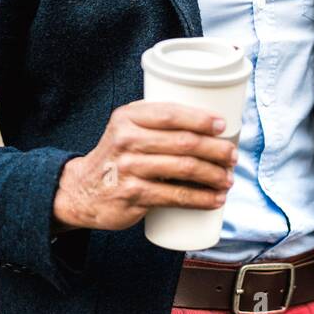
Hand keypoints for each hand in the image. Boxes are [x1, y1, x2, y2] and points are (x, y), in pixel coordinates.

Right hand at [52, 101, 237, 232]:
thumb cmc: (119, 155)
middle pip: (184, 142)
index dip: (201, 119)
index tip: (223, 126)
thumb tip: (210, 123)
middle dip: (216, 150)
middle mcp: (126, 140)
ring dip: (213, 175)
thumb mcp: (128, 128)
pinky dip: (200, 199)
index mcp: (128, 117)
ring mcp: (129, 169)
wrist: (81, 190)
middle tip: (232, 157)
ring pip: (184, 169)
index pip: (171, 114)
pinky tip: (215, 199)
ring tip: (228, 179)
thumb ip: (158, 121)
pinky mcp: (132, 195)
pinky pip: (174, 196)